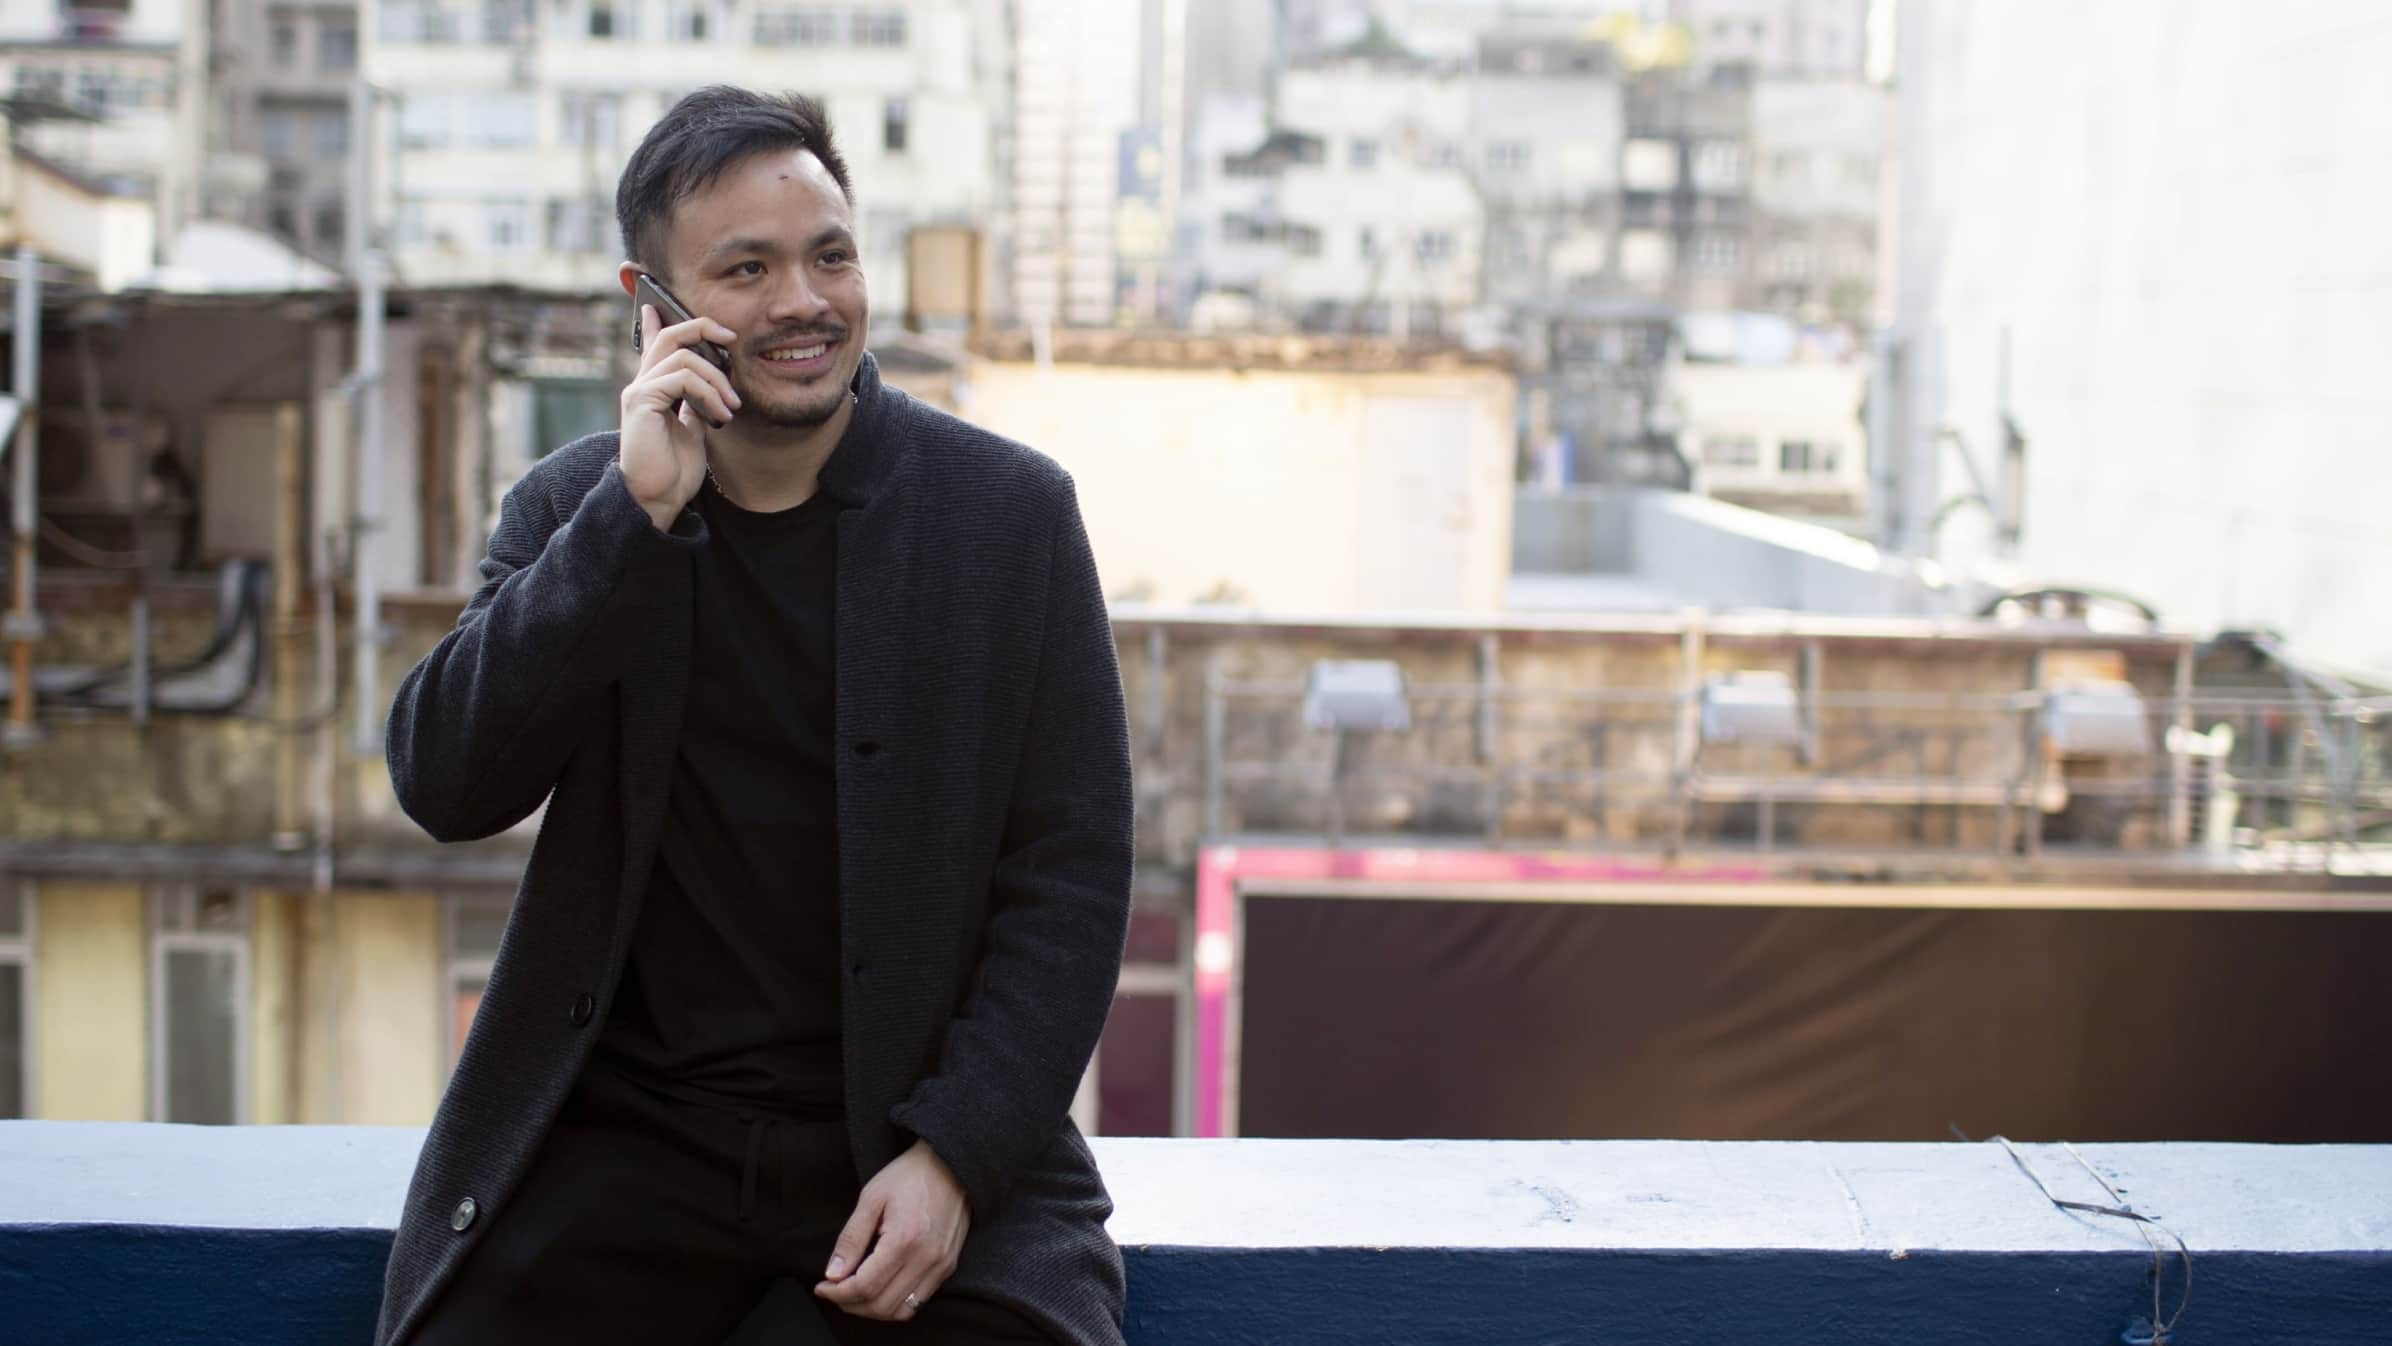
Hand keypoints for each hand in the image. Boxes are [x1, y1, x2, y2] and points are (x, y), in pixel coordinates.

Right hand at [619, 303, 740, 529]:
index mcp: (654, 389)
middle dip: (702, 328)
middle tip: (731, 338)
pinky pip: (681, 378)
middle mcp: (643, 384)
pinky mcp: (641, 401)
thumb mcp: (692, 429)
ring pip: (683, 355)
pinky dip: (707, 392)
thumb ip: (695, 404)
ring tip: (731, 406)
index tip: (662, 303)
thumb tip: (713, 389)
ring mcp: (639, 391)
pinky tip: (719, 416)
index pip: (655, 344)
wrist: (657, 498)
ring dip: (717, 378)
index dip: (660, 320)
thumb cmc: (674, 469)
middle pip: (669, 335)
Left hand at [813, 1138, 969, 1321]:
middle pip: (881, 1305)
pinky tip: (880, 1287)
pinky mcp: (948, 1266)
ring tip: (854, 1294)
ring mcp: (941, 1265)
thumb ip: (851, 1239)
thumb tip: (833, 1274)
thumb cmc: (909, 1175)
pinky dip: (895, 1304)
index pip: (865, 1286)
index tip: (822, 1287)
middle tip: (834, 1291)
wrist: (951, 1163)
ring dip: (872, 1310)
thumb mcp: (871, 1198)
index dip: (837, 1293)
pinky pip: (918, 1301)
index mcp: (905, 1239)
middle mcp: (927, 1258)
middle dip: (851, 1304)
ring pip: (901, 1311)